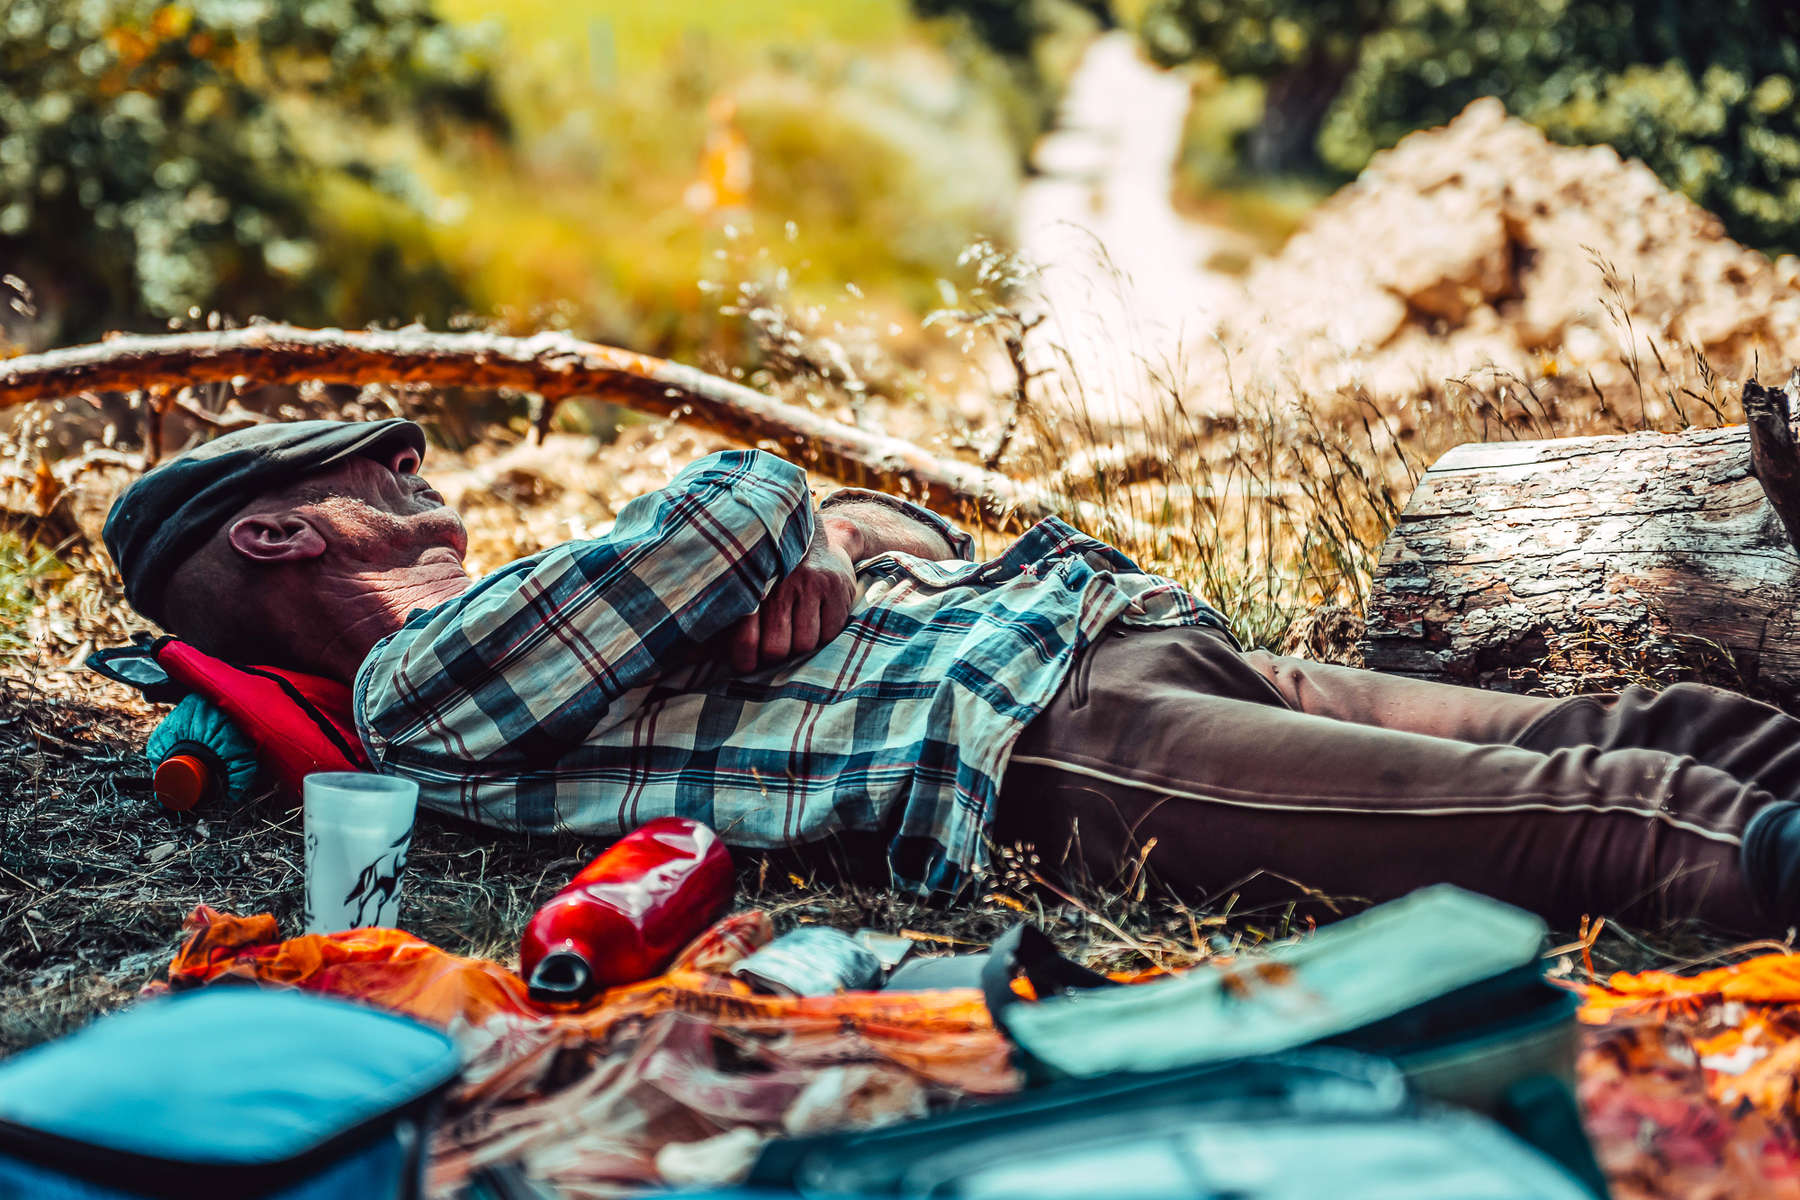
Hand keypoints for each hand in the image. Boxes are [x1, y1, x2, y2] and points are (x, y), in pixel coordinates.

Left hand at [728, 521, 855, 670]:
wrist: (826, 537)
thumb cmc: (782, 572)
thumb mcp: (756, 585)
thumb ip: (732, 618)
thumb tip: (700, 655)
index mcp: (754, 584)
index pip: (746, 636)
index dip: (745, 658)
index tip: (746, 664)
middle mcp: (782, 582)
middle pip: (777, 648)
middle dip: (775, 653)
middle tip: (776, 644)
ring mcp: (811, 584)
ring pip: (805, 644)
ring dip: (802, 644)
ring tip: (798, 628)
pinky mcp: (836, 588)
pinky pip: (830, 633)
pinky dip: (824, 633)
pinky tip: (819, 618)